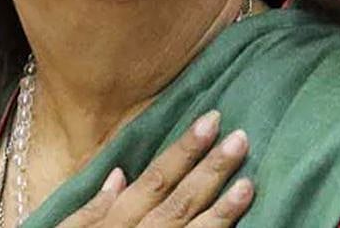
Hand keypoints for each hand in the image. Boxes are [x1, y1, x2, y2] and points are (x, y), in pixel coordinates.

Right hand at [57, 111, 253, 226]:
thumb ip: (90, 210)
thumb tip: (120, 174)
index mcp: (113, 224)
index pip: (155, 180)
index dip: (184, 150)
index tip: (210, 122)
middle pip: (179, 203)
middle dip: (211, 170)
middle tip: (241, 139)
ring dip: (223, 210)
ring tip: (249, 183)